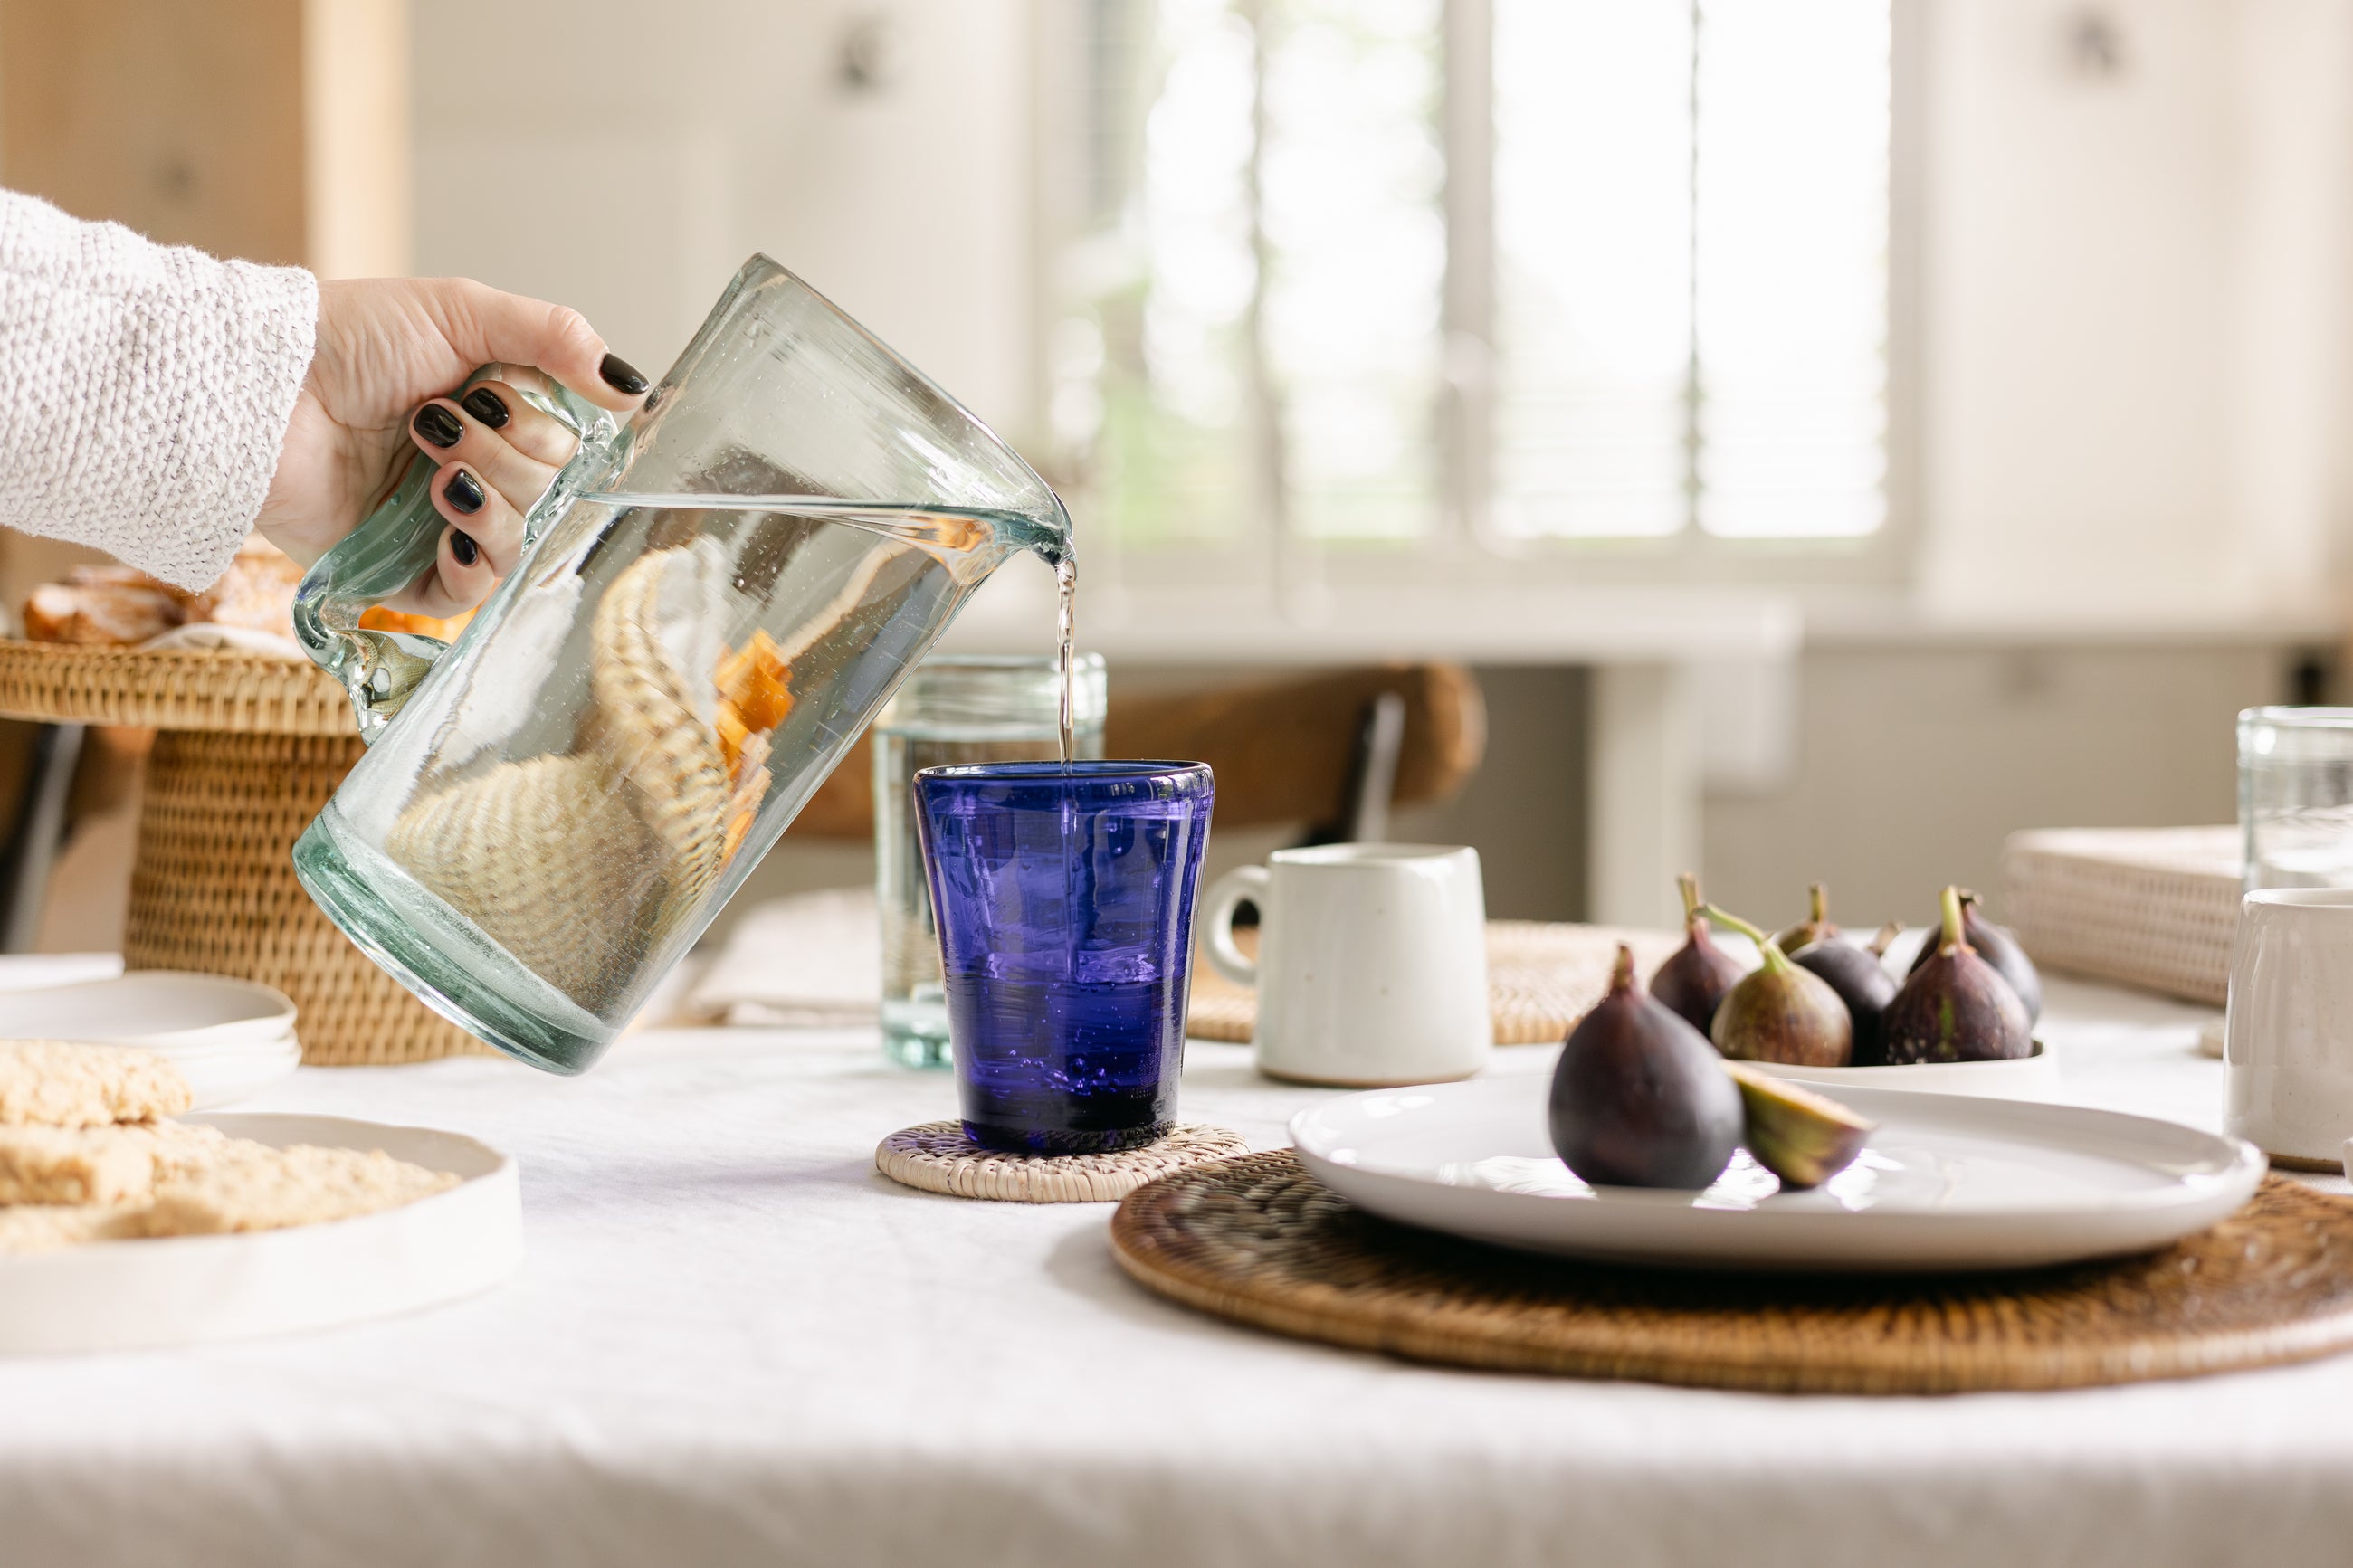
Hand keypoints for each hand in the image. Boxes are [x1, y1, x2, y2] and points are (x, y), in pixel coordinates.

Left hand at [256, 277, 649, 614]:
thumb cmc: (345, 340)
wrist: (262, 390)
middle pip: (553, 488)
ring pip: (523, 536)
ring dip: (487, 492)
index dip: (546, 423)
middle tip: (439, 418)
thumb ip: (556, 338)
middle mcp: (477, 469)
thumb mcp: (461, 312)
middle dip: (506, 450)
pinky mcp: (406, 571)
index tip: (499, 390)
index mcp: (495, 413)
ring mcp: (444, 523)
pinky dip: (475, 557)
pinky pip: (476, 590)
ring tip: (431, 461)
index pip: (570, 443)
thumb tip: (634, 389)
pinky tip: (447, 519)